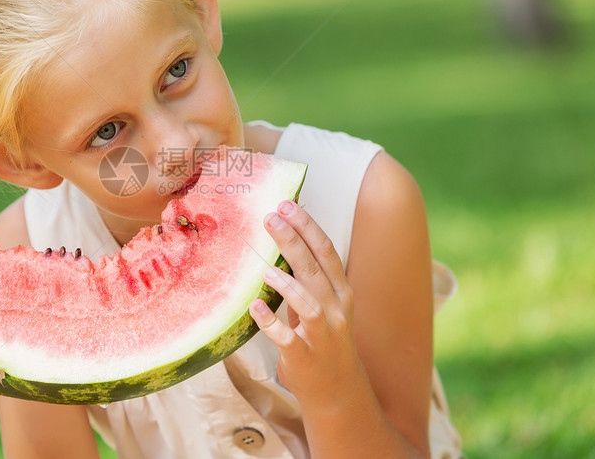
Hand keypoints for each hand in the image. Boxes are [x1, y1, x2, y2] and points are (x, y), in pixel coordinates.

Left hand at [249, 200, 361, 407]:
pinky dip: (271, 323)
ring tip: (265, 270)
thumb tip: (282, 237)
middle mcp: (335, 309)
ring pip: (309, 305)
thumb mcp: (322, 302)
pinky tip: (254, 308)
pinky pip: (287, 339)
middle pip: (315, 270)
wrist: (336, 389)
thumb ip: (307, 275)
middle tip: (270, 217)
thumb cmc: (322, 337)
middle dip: (294, 240)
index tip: (286, 204)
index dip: (308, 226)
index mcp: (340, 291)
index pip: (326, 251)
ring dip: (287, 285)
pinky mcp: (304, 357)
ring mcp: (322, 335)